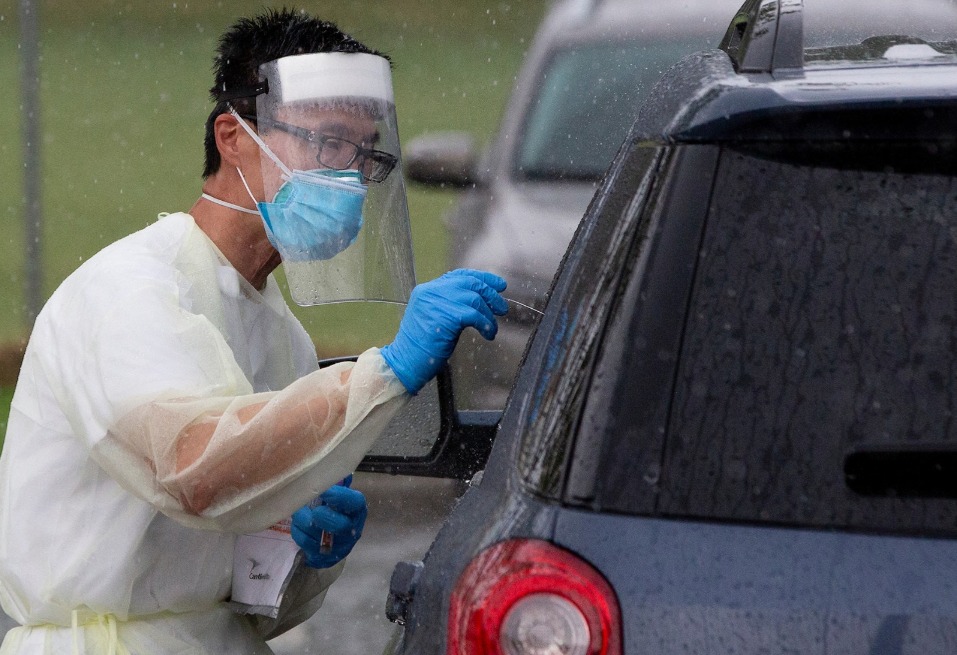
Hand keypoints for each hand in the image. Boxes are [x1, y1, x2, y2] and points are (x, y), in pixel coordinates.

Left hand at [291, 478, 366, 568]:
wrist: (329, 541)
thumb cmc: (333, 511)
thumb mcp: (337, 497)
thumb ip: (334, 484)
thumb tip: (325, 466)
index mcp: (356, 511)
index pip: (355, 502)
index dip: (340, 496)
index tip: (324, 491)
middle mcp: (351, 530)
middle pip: (341, 526)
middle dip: (324, 517)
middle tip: (314, 510)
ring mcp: (337, 547)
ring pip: (317, 536)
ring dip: (304, 521)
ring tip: (298, 512)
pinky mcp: (322, 558)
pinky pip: (306, 545)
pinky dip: (298, 532)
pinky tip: (298, 524)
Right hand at [381, 268, 508, 393]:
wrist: (405, 362)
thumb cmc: (421, 346)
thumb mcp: (435, 317)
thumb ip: (451, 305)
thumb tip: (479, 301)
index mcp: (427, 290)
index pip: (459, 276)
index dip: (482, 278)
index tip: (498, 284)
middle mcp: (431, 291)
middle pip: (470, 283)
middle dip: (490, 294)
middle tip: (502, 308)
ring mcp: (437, 302)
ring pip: (474, 299)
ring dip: (488, 315)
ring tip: (492, 328)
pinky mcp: (445, 316)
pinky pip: (474, 315)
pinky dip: (486, 324)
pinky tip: (488, 333)